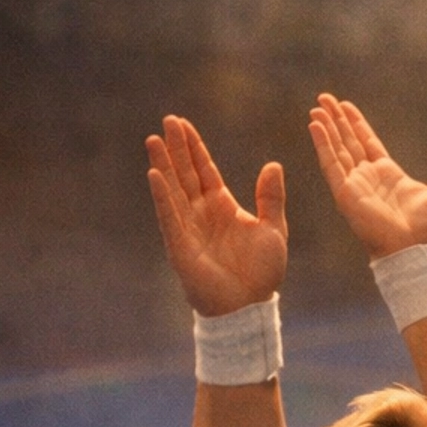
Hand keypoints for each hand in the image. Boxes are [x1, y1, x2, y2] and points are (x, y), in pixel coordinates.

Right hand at [146, 115, 286, 316]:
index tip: (182, 124)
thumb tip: (274, 164)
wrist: (250, 306)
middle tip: (166, 121)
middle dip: (175, 148)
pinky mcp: (181, 246)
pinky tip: (154, 174)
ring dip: (163, 165)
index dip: (193, 148)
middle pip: (185, 173)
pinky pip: (169, 216)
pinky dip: (162, 196)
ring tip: (153, 140)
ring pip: (173, 190)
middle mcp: (201, 213)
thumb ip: (271, 197)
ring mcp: (188, 228)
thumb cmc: (261, 272)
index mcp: (222, 206)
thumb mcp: (273, 228)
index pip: (204, 170)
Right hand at [309, 92, 426, 256]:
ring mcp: (354, 184)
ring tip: (317, 106)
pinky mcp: (345, 192)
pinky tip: (316, 126)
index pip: (367, 142)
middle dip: (336, 120)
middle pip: (348, 142)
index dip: (356, 124)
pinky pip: (331, 164)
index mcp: (388, 174)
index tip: (345, 106)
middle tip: (324, 99)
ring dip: (326, 127)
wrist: (416, 248)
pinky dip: (322, 144)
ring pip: (337, 149)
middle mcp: (368, 177)